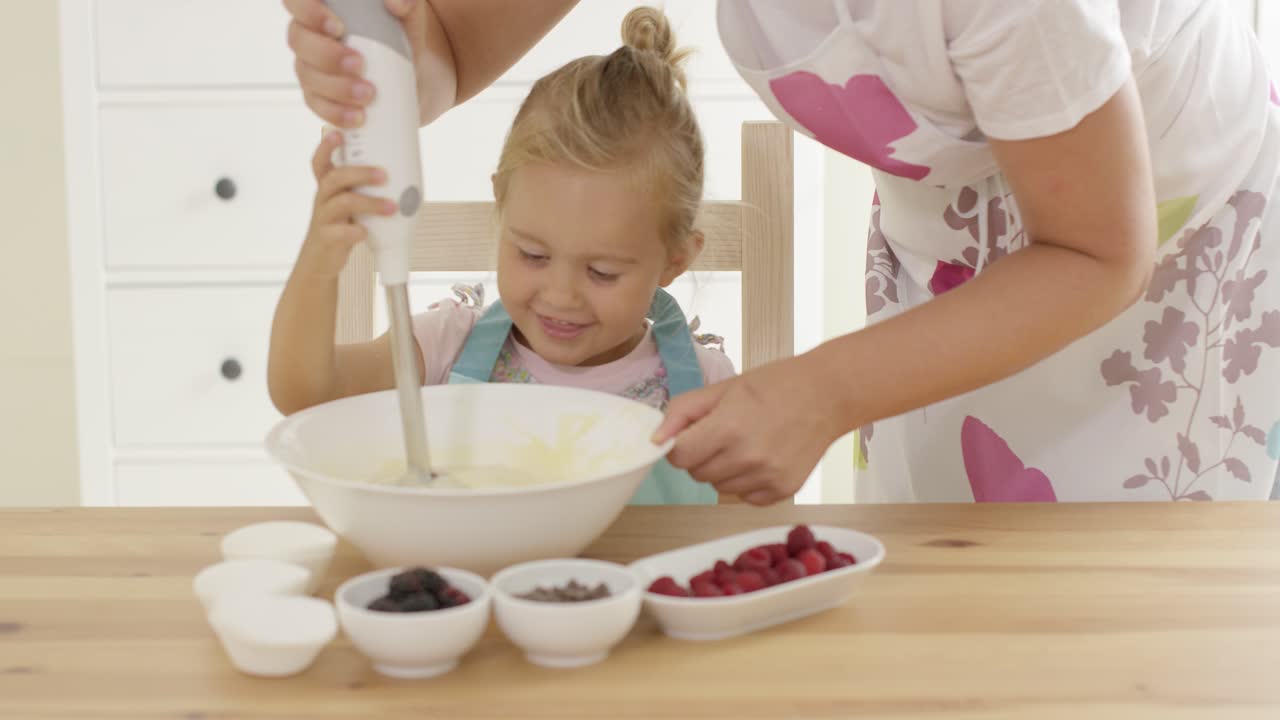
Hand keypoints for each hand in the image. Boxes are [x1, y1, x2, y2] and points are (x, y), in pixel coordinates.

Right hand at [284, 0, 429, 126]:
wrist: (412, 79)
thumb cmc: (400, 39)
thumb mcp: (409, 18)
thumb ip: (408, 4)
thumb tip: (397, 2)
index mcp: (321, 9)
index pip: (298, 2)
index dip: (308, 12)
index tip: (337, 27)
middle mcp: (309, 36)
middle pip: (299, 41)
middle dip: (327, 56)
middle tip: (360, 64)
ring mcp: (311, 68)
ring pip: (308, 77)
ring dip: (336, 88)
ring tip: (368, 95)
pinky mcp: (319, 97)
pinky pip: (318, 106)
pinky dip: (337, 114)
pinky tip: (358, 117)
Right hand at [298, 131, 396, 277]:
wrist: (323, 259)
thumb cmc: (343, 224)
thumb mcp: (350, 202)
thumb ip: (366, 188)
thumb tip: (406, 173)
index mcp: (328, 186)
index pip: (321, 161)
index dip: (327, 146)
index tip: (339, 133)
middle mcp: (323, 198)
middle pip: (335, 177)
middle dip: (361, 173)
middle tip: (384, 175)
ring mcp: (323, 218)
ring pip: (342, 203)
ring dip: (369, 203)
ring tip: (392, 207)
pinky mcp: (327, 238)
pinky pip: (339, 232)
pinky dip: (354, 231)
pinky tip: (366, 232)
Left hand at [654, 356, 845, 505]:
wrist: (828, 396)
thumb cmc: (774, 385)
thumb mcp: (723, 388)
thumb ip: (683, 412)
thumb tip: (655, 439)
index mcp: (727, 429)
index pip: (679, 457)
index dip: (680, 445)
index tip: (692, 435)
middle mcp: (747, 459)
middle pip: (697, 474)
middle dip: (702, 455)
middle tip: (724, 433)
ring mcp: (767, 478)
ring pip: (719, 488)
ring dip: (724, 469)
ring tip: (747, 443)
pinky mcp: (782, 491)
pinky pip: (744, 497)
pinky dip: (746, 482)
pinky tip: (763, 457)